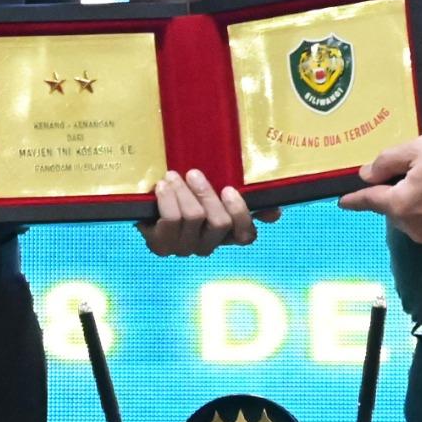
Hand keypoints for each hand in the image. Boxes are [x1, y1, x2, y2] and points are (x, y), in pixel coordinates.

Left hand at [139, 169, 280, 255]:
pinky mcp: (161, 246)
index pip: (246, 236)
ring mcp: (185, 248)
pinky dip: (167, 199)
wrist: (146, 203)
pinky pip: (170, 220)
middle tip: (194, 173)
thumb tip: (276, 211)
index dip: (241, 214)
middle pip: (219, 223)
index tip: (230, 189)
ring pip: (194, 218)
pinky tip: (162, 186)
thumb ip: (245, 198)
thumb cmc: (186, 193)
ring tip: (172, 175)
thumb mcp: (216, 191)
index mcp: (226, 234)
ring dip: (183, 192)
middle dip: (207, 194)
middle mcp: (208, 245)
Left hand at [336, 133, 421, 247]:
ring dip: (419, 202)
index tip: (342, 203)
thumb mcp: (419, 149)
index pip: (370, 202)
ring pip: (416, 218)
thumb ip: (387, 162)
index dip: (355, 200)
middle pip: (395, 209)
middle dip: (399, 191)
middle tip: (421, 167)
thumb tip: (367, 175)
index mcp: (401, 206)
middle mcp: (415, 229)